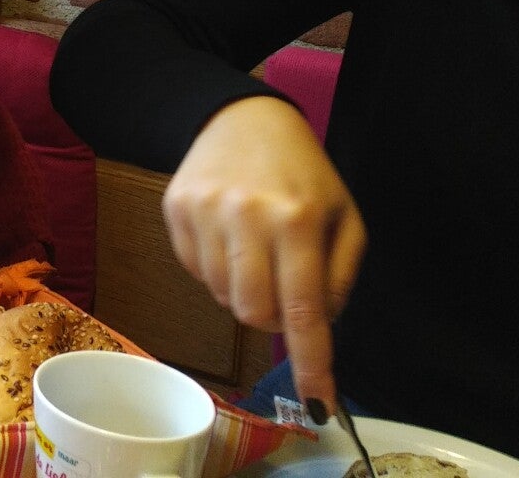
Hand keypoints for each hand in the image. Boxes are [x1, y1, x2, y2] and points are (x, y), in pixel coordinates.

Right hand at [164, 95, 365, 417]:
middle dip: (272, 316)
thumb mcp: (344, 217)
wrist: (239, 116)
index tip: (318, 401)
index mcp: (297, 220)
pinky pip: (194, 271)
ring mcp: (203, 213)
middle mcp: (246, 217)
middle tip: (284, 286)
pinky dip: (215, 268)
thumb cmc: (301, 172)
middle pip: (253, 313)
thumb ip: (340, 277)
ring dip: (242, 289)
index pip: (304, 310)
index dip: (311, 362)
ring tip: (253, 249)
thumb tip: (318, 325)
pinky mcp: (174, 210)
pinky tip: (226, 235)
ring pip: (221, 296)